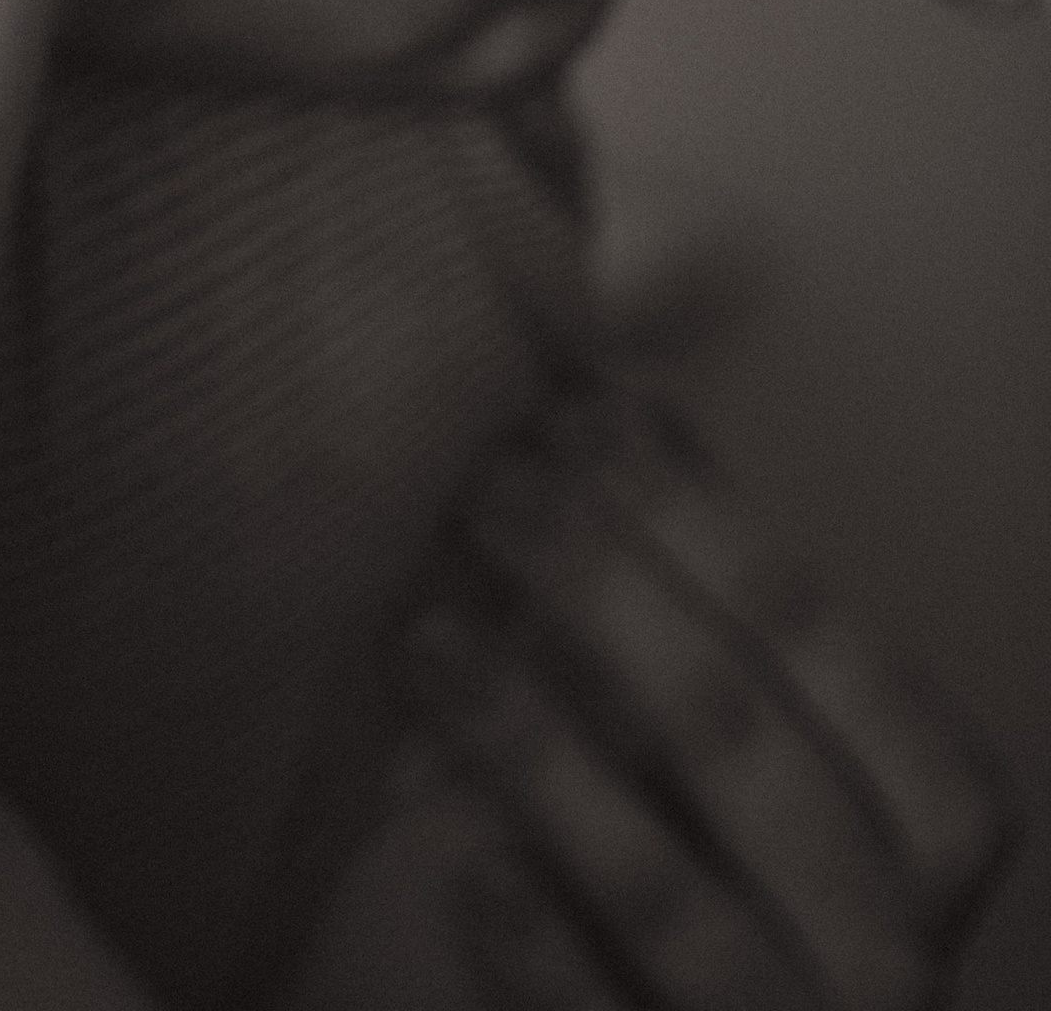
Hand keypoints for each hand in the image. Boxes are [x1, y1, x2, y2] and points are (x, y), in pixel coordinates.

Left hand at [402, 388, 1014, 1009]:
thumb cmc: (749, 877)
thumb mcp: (762, 743)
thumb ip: (716, 594)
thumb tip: (622, 400)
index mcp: (928, 832)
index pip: (840, 659)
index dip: (707, 526)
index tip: (579, 415)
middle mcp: (891, 954)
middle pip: (746, 752)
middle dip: (606, 598)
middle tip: (487, 485)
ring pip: (669, 897)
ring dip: (538, 752)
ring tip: (426, 637)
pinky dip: (539, 952)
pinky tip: (467, 868)